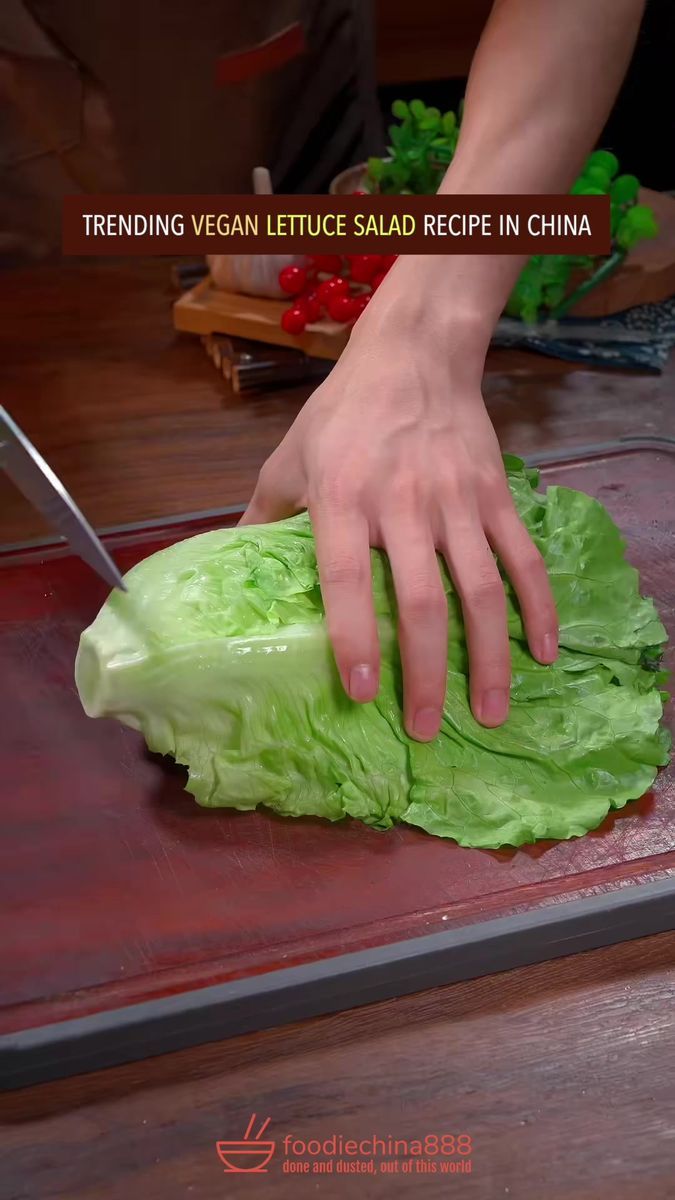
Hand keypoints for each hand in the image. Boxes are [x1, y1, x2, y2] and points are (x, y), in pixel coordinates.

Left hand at [241, 284, 557, 740]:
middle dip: (427, 672)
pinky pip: (523, 558)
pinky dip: (538, 607)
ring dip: (489, 658)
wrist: (413, 355)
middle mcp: (403, 504)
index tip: (363, 692)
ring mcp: (457, 502)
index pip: (347, 578)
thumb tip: (230, 568)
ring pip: (480, 590)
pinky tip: (543, 653)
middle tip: (427, 729)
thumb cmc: (342, 412)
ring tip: (490, 713)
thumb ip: (262, 515)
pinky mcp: (496, 495)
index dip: (354, 637)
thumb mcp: (289, 457)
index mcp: (344, 498)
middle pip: (422, 601)